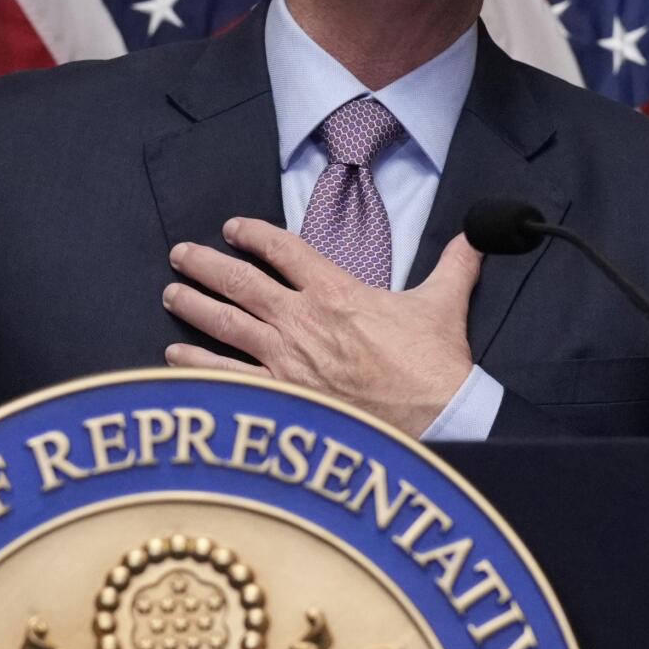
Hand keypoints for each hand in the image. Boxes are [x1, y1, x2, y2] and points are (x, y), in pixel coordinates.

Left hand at [161, 217, 483, 437]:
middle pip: (240, 282)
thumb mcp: (444, 304)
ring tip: (171, 294)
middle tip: (181, 254)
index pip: (283, 249)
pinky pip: (225, 376)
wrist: (434, 420)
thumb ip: (454, 265)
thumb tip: (477, 237)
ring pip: (224, 324)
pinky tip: (172, 359)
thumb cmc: (435, 367)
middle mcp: (301, 320)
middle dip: (206, 264)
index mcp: (336, 291)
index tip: (233, 228)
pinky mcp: (281, 396)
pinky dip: (195, 365)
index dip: (253, 233)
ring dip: (193, 306)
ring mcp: (286, 360)